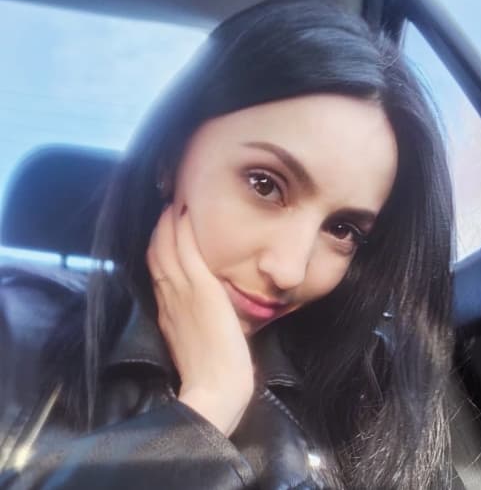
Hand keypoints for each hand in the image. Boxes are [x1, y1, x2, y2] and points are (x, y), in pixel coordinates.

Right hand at [146, 204, 254, 435]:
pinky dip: (183, 230)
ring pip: (167, 247)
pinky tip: (185, 211)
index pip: (157, 268)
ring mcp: (183, 292)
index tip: (166, 227)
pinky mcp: (201, 291)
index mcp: (167, 309)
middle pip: (156, 252)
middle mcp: (169, 297)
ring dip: (169, 221)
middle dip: (160, 226)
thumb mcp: (194, 341)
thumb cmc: (211, 371)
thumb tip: (202, 303)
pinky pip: (187, 252)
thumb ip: (191, 319)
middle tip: (168, 204)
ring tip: (175, 200)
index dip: (158, 244)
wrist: (215, 391)